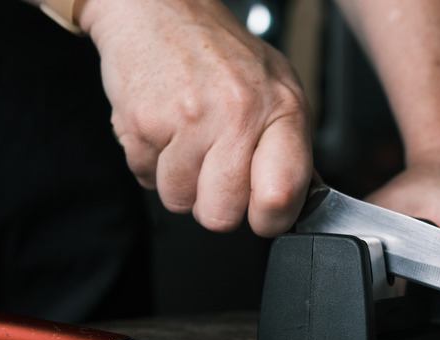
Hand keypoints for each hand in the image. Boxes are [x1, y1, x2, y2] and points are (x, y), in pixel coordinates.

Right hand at [76, 0, 311, 236]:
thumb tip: (297, 198)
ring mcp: (187, 119)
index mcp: (281, 108)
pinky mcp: (142, 123)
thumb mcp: (277, 88)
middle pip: (222, 215)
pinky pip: (145, 179)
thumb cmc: (221, 52)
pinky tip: (166, 132)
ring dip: (181, 183)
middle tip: (216, 171)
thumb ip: (289, 145)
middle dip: (216, 204)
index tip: (262, 213)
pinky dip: (152, 164)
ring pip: (179, 202)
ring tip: (189, 143)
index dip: (269, 219)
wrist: (160, 9)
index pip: (281, 195)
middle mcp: (237, 114)